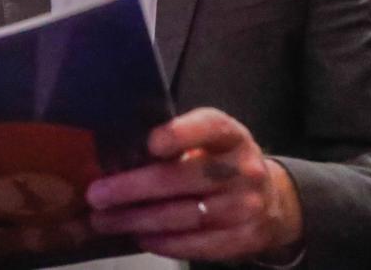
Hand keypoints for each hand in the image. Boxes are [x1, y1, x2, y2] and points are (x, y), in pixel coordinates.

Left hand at [84, 108, 303, 263]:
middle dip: (135, 187)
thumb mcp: (208, 141)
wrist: (273, 199)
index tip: (150, 143)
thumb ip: (175, 142)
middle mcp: (244, 168)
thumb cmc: (220, 162)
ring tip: (105, 220)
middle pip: (187, 178)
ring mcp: (248, 206)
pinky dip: (165, 243)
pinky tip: (139, 237)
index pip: (210, 127)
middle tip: (97, 194)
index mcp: (231, 135)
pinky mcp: (246, 239)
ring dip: (140, 219)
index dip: (181, 133)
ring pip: (187, 216)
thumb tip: (118, 154)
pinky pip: (200, 244)